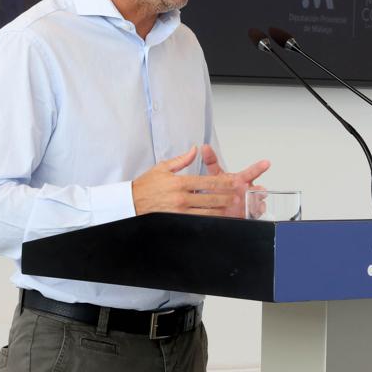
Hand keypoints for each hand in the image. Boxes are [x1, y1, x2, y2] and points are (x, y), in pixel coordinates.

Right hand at [132, 146, 269, 216]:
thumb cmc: (145, 185)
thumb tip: (195, 150)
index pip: (207, 181)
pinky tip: (217, 219)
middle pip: (211, 198)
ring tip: (234, 209)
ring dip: (222, 211)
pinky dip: (209, 220)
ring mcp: (180, 211)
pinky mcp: (177, 220)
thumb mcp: (162, 167)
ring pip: (207, 212)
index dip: (223, 182)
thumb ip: (181, 160)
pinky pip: (198, 221)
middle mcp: (181, 197)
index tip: (234, 182)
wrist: (131, 202)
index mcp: (179, 182)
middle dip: (228, 198)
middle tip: (240, 197)